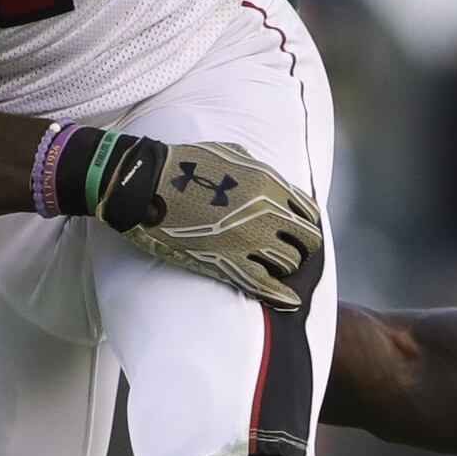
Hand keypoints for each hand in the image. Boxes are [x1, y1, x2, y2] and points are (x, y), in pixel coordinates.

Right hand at [101, 137, 324, 310]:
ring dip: (284, 267)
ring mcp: (249, 240)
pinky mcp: (227, 262)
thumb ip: (258, 170)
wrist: (147, 185)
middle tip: (289, 251)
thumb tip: (272, 185)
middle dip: (301, 247)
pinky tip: (290, 302)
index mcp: (269, 184)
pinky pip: (265, 286)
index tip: (297, 230)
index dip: (305, 224)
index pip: (308, 212)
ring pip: (289, 264)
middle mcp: (267, 213)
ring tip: (274, 268)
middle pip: (306, 241)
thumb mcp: (231, 153)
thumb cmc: (184, 165)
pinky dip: (281, 297)